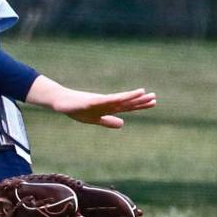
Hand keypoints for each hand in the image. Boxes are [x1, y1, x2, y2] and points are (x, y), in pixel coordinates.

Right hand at [25, 76, 155, 127]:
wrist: (61, 102)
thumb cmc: (77, 109)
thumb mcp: (94, 119)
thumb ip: (108, 121)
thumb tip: (123, 124)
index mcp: (108, 108)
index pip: (127, 106)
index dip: (140, 105)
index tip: (153, 102)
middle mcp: (107, 102)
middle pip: (126, 102)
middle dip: (140, 100)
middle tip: (154, 97)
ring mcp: (99, 101)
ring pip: (118, 99)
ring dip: (130, 96)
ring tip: (142, 93)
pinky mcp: (91, 101)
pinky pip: (105, 100)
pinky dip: (113, 99)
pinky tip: (122, 98)